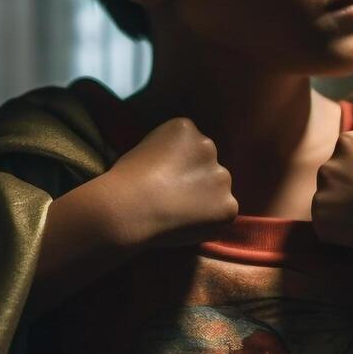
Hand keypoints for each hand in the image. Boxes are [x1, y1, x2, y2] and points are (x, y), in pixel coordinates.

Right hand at [98, 118, 237, 248]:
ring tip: (176, 214)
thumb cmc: (124, 181)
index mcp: (185, 128)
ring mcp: (221, 176)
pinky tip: (185, 225)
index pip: (190, 144)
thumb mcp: (141, 150)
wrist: (128, 208)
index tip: (162, 178)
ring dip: (204, 199)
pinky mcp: (228, 206)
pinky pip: (222, 213)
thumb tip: (172, 168)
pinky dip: (209, 221)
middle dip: (196, 179)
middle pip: (207, 164)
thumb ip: (165, 154)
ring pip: (217, 189)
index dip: (177, 165)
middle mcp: (208, 146)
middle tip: (172, 198)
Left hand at [310, 130, 352, 253]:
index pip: (341, 158)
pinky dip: (337, 231)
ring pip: (325, 201)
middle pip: (329, 178)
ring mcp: (322, 192)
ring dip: (339, 210)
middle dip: (343, 190)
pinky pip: (325, 225)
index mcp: (346, 142)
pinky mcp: (321, 219)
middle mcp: (329, 164)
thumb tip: (345, 161)